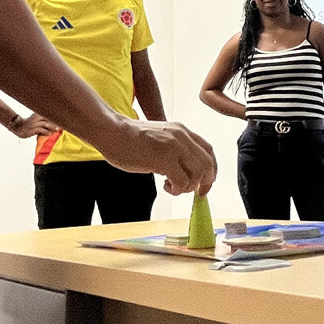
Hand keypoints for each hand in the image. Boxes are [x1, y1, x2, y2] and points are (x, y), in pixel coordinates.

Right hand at [11, 113, 58, 137]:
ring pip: (46, 124)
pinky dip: (47, 132)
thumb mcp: (34, 120)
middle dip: (55, 121)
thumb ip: (41, 119)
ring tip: (58, 129)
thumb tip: (50, 122)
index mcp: (37, 114)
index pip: (48, 114)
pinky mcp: (33, 129)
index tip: (62, 117)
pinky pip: (42, 130)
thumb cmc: (27, 125)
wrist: (18, 128)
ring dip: (53, 127)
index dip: (55, 115)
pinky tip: (51, 134)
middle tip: (63, 124)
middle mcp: (36, 118)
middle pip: (49, 118)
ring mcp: (35, 123)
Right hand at [99, 119, 216, 195]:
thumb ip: (174, 149)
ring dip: (188, 186)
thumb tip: (184, 171)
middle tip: (196, 193)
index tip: (206, 182)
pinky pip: (182, 181)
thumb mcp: (160, 137)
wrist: (112, 131)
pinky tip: (166, 186)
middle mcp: (181, 136)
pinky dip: (177, 189)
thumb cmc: (130, 138)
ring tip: (173, 187)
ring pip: (198, 173)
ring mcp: (173, 147)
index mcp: (182, 130)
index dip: (212, 169)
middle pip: (207, 163)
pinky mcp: (163, 158)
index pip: (208, 150)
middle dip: (205, 182)